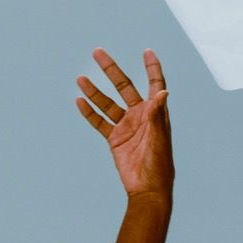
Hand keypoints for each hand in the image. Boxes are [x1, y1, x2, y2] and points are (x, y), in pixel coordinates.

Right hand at [76, 47, 173, 201]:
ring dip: (94, 92)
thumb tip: (163, 91)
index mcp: (155, 113)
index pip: (154, 84)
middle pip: (124, 87)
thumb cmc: (159, 166)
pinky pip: (100, 122)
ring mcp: (126, 127)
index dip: (152, 68)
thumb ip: (157, 114)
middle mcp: (140, 116)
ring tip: (80, 79)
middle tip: (97, 53)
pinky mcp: (115, 139)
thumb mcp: (159, 138)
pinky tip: (80, 101)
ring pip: (107, 103)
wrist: (147, 190)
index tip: (147, 52)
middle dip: (111, 70)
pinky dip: (90, 113)